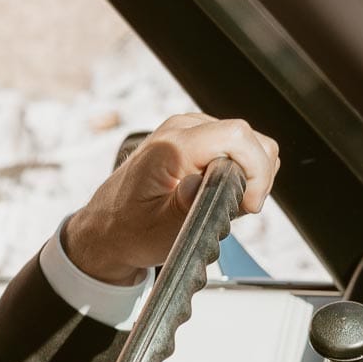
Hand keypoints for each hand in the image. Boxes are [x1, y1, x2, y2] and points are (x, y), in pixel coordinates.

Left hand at [62, 114, 280, 284]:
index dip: (256, 171)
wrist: (106, 229)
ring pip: (247, 144)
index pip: (238, 136)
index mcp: (171, 147)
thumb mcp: (162, 228)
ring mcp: (187, 131)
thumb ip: (189, 204)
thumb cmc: (129, 231)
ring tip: (220, 203)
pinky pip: (235, 148)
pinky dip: (237, 172)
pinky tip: (216, 193)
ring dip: (246, 177)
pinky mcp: (193, 138)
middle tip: (234, 209)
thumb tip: (211, 182)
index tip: (248, 203)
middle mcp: (180, 130)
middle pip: (249, 139)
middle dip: (255, 177)